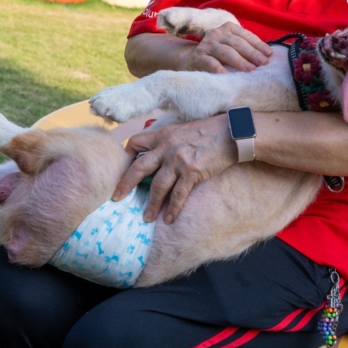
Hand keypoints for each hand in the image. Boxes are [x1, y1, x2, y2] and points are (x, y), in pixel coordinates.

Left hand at [112, 115, 235, 223]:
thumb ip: (168, 139)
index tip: (125, 167)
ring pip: (158, 186)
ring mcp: (178, 160)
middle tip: (116, 198)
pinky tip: (168, 219)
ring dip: (151, 204)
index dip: (128, 154)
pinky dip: (173, 208)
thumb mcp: (182, 128)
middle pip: (139, 168)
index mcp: (163, 134)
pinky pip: (178, 195)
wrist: (231, 133)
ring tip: (146, 218)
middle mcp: (166, 147)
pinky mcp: (192, 172)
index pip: (135, 142)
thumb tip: (160, 152)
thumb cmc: (209, 130)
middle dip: (126, 184)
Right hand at [179, 23, 272, 73]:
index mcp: (228, 28)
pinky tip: (228, 76)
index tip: (269, 54)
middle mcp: (217, 34)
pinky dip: (220, 69)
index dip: (258, 44)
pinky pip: (211, 63)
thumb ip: (245, 48)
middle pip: (237, 43)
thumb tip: (267, 56)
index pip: (246, 35)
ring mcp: (207, 45)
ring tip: (251, 70)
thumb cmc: (218, 54)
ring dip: (239, 61)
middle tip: (263, 63)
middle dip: (252, 53)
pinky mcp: (198, 57)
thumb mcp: (231, 46)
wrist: (190, 59)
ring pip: (226, 52)